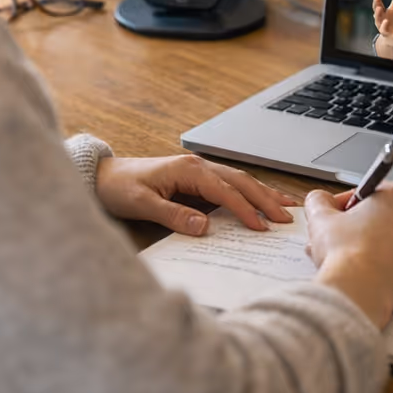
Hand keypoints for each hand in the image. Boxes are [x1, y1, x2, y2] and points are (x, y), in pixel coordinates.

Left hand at [95, 154, 301, 235]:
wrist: (103, 176)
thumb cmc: (120, 188)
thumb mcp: (142, 205)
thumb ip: (173, 215)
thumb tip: (204, 226)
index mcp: (188, 169)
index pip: (225, 191)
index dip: (245, 210)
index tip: (261, 228)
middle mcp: (198, 165)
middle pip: (240, 181)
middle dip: (265, 199)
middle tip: (287, 220)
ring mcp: (199, 170)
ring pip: (240, 180)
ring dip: (264, 193)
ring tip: (289, 207)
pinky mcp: (197, 178)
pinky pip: (230, 184)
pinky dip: (250, 192)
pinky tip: (263, 199)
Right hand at [305, 183, 392, 329]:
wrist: (359, 292)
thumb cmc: (344, 253)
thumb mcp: (319, 216)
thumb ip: (320, 199)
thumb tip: (323, 200)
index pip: (371, 192)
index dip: (350, 204)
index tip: (340, 216)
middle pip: (388, 214)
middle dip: (367, 224)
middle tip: (345, 238)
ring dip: (381, 244)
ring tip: (356, 258)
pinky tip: (373, 271)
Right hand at [371, 0, 392, 44]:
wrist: (392, 37)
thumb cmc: (392, 20)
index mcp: (382, 13)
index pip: (377, 5)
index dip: (377, 0)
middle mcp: (381, 21)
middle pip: (377, 16)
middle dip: (377, 12)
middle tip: (378, 7)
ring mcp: (385, 30)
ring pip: (382, 27)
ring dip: (383, 24)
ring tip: (386, 20)